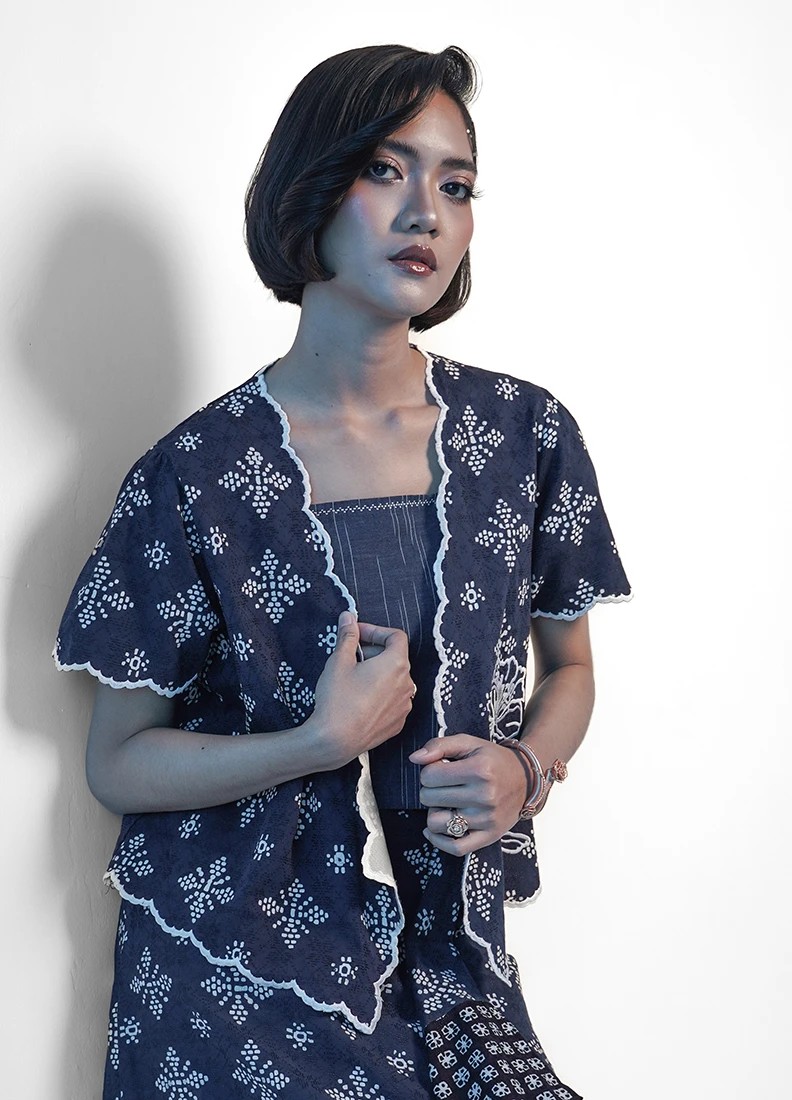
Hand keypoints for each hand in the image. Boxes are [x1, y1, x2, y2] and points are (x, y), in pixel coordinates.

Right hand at [308, 611, 414, 770]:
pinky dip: (380, 693)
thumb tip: (348, 618)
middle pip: (395, 657)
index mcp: (397, 664)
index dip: (376, 630)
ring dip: (378, 673)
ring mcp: (404, 705)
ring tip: (354, 678)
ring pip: (395, 679)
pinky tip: (359, 698)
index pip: (396, 636)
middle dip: (374, 651)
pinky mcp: (398, 722)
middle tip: (350, 655)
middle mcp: (407, 684)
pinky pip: (392, 699)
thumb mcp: (339, 661)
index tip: (357, 633)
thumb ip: (348, 636)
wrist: (335, 741)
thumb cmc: (338, 699)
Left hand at [409, 734, 527, 854]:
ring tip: (447, 803)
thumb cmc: (492, 760)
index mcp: (479, 769)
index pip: (429, 775)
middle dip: (430, 789)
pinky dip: (438, 840)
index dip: (429, 771)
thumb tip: (414, 759)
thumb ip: (439, 745)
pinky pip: (455, 848)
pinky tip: (437, 828)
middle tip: (445, 785)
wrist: (526, 779)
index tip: (441, 769)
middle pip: (428, 798)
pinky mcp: (489, 836)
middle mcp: (484, 796)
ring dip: (434, 812)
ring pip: (435, 823)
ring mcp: (486, 819)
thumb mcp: (469, 743)